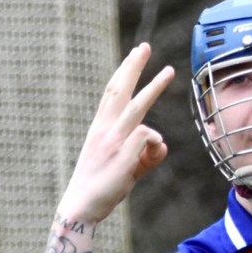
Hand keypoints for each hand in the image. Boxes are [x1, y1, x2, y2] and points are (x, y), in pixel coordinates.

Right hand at [58, 43, 174, 223]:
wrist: (82, 206)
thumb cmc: (102, 186)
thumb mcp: (127, 166)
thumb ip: (146, 154)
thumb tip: (162, 144)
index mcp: (100, 127)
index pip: (112, 92)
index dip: (124, 72)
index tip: (134, 55)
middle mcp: (104, 128)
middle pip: (120, 89)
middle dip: (133, 66)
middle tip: (144, 46)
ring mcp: (112, 140)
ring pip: (136, 106)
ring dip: (153, 87)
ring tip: (169, 71)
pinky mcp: (122, 154)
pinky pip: (147, 136)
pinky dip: (155, 142)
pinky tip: (152, 153)